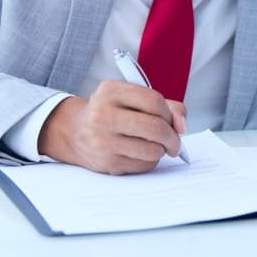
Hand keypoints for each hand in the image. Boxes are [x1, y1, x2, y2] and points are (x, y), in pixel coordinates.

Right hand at [38, 80, 187, 174]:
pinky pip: (143, 165)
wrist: (75, 131)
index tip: (173, 121)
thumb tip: (181, 126)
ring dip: (162, 150)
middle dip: (173, 137)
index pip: (154, 101)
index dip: (170, 113)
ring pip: (152, 150)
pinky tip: (140, 153)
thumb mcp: (131, 97)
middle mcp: (103, 115)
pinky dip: (149, 160)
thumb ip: (165, 105)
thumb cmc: (112, 111)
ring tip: (155, 145)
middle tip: (175, 142)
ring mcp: (103, 141)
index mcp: (111, 91)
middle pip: (155, 127)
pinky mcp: (107, 163)